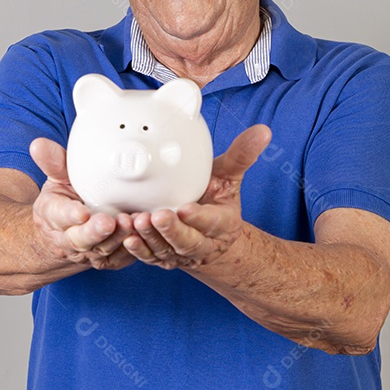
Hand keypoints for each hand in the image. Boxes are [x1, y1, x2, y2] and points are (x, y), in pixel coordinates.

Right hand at [29, 137, 136, 270]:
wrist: (66, 233)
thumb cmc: (65, 200)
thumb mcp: (58, 179)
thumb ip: (53, 163)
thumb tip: (39, 145)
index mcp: (52, 216)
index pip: (58, 216)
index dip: (69, 215)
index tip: (81, 211)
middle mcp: (68, 239)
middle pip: (80, 239)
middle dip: (94, 232)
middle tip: (108, 221)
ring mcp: (89, 252)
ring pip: (103, 249)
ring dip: (117, 237)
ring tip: (131, 222)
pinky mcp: (108, 259)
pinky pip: (120, 257)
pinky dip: (132, 247)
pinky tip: (142, 233)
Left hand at [123, 124, 271, 269]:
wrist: (210, 234)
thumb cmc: (216, 198)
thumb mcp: (229, 176)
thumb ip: (241, 156)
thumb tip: (262, 131)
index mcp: (222, 223)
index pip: (212, 221)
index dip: (199, 217)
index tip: (186, 208)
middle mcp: (203, 243)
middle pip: (188, 241)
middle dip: (172, 230)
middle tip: (157, 216)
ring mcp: (181, 254)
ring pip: (166, 250)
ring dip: (150, 238)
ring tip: (137, 222)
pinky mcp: (163, 258)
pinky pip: (150, 257)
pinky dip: (138, 249)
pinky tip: (127, 237)